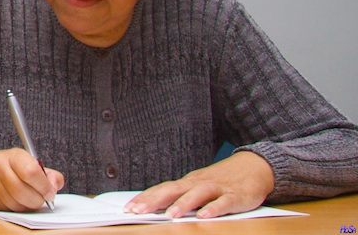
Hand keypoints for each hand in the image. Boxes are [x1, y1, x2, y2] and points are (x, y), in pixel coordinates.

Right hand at [0, 148, 62, 210]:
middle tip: (41, 198)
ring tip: (26, 198)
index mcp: (11, 156)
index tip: (50, 191)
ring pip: (17, 204)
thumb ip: (44, 172)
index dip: (44, 185)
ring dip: (27, 205)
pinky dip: (15, 208)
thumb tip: (56, 183)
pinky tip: (14, 200)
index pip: (31, 171)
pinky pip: (8, 210)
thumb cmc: (0, 165)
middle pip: (25, 192)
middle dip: (38, 199)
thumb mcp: (22, 160)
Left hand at [124, 151, 274, 218]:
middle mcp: (198, 183)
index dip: (145, 198)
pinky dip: (214, 208)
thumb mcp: (198, 187)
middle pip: (174, 190)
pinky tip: (204, 216)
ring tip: (170, 215)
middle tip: (138, 211)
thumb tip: (156, 207)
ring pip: (197, 194)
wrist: (253, 167)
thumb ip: (181, 197)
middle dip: (155, 200)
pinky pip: (223, 202)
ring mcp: (217, 188)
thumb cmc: (221, 181)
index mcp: (188, 182)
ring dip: (183, 204)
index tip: (129, 207)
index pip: (162, 189)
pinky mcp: (235, 196)